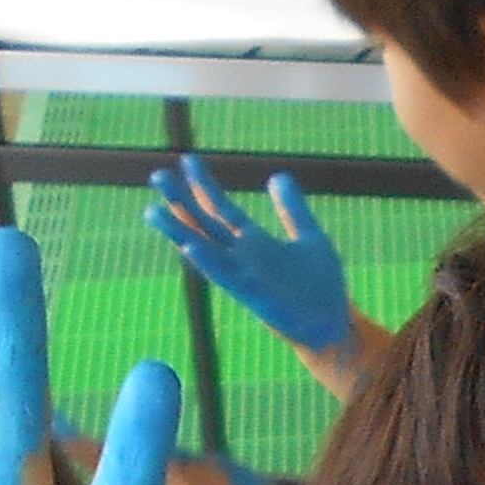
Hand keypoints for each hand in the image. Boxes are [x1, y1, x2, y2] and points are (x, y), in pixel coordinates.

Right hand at [145, 161, 359, 369]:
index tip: (187, 159)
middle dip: (181, 200)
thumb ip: (292, 208)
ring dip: (178, 232)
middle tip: (157, 175)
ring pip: (203, 250)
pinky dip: (207, 263)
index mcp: (254, 242)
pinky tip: (188, 248)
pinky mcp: (253, 296)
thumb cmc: (322, 286)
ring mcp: (244, 276)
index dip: (204, 184)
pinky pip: (224, 277)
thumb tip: (277, 175)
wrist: (333, 325)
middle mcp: (243, 257)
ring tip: (152, 211)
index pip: (221, 208)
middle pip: (204, 224)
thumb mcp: (309, 236)